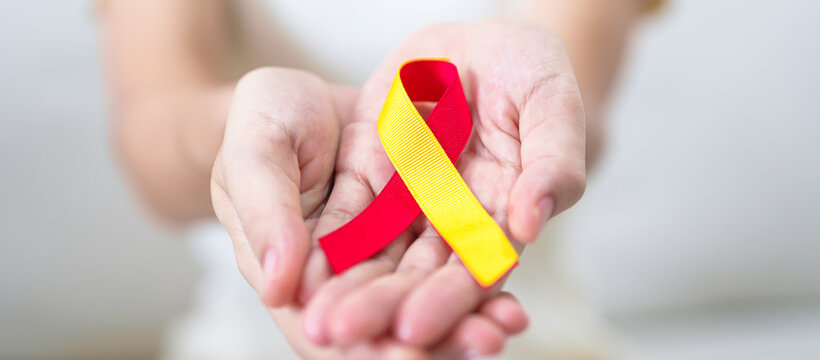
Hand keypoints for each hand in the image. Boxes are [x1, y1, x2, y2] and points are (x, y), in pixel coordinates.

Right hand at [211, 67, 528, 358]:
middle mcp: (345, 274)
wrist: (305, 92)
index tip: (407, 352)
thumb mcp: (256, 154)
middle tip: (483, 342)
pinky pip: (450, 251)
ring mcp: (386, 249)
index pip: (327, 325)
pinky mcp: (418, 221)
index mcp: (293, 272)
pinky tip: (512, 287)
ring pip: (426, 293)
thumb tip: (279, 290)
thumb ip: (265, 215)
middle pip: (388, 322)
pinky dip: (477, 269)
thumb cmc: (265, 120)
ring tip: (508, 324)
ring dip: (467, 315)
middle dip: (436, 338)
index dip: (367, 345)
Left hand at [302, 20, 584, 350]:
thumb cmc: (529, 68)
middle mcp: (450, 221)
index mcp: (501, 217)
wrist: (480, 39)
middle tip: (339, 335)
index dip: (447, 302)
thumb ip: (554, 162)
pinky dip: (324, 243)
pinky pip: (345, 214)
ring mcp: (407, 200)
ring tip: (316, 321)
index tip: (413, 328)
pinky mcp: (368, 173)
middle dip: (380, 308)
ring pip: (376, 256)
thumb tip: (530, 224)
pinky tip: (299, 270)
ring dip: (346, 289)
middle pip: (416, 276)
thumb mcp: (552, 102)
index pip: (474, 272)